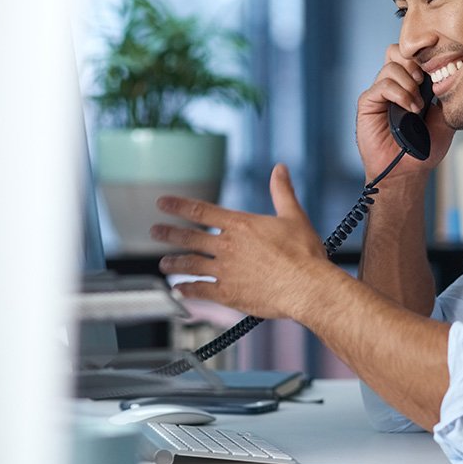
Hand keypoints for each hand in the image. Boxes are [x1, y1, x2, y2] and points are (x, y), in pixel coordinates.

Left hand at [153, 163, 332, 320]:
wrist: (306, 286)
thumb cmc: (304, 254)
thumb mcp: (294, 216)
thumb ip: (282, 192)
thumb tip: (280, 169)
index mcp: (240, 225)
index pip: (201, 211)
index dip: (178, 206)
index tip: (162, 203)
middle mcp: (227, 246)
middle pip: (189, 238)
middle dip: (169, 234)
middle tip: (155, 232)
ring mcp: (225, 271)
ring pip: (191, 265)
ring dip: (175, 263)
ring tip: (163, 264)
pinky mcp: (228, 294)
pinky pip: (201, 291)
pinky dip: (187, 291)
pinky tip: (180, 290)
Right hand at [357, 44, 453, 180]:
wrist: (407, 172)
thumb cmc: (423, 150)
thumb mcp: (444, 118)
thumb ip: (446, 95)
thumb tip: (447, 74)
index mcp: (410, 86)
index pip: (412, 55)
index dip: (423, 53)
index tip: (438, 61)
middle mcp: (393, 86)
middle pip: (397, 52)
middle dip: (414, 62)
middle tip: (424, 81)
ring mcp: (380, 94)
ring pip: (391, 66)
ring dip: (409, 83)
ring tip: (417, 105)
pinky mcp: (368, 104)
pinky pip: (381, 86)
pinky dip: (399, 93)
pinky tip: (409, 108)